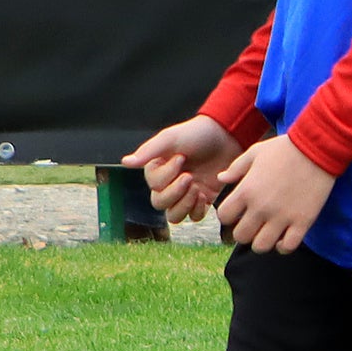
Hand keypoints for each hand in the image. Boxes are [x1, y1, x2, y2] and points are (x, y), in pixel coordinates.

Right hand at [124, 114, 238, 224]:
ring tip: (197, 188)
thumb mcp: (170, 138)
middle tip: (190, 176)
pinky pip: (194, 217)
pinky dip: (197, 209)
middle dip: (175, 192)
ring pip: (174, 215)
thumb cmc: (196, 133)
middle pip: (159, 203)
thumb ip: (148, 151)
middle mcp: (168, 184)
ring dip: (184, 204)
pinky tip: (204, 194)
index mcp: (157, 169)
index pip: (153, 185)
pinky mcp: (202, 200)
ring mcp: (185, 194)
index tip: (182, 158)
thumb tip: (125, 162)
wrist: (226, 136)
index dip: (167, 175)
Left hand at [216, 133, 335, 254]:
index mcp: (246, 190)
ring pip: (262, 246)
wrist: (317, 149)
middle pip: (241, 236)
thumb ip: (235, 168)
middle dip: (244, 233)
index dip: (229, 216)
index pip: (224, 216)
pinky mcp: (303, 221)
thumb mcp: (255, 153)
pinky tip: (285, 237)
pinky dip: (284, 246)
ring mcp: (283, 216)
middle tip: (253, 225)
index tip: (237, 212)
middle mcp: (261, 207)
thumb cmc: (284, 149)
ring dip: (262, 242)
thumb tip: (221, 178)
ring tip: (268, 233)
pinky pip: (289, 246)